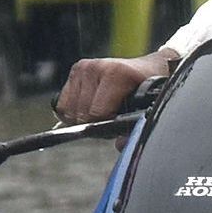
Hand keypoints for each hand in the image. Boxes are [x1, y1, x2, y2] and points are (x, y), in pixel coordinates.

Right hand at [56, 50, 175, 121]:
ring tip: (102, 112)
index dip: (106, 126)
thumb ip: (135, 130)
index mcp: (117, 73)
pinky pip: (62, 104)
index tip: (118, 123)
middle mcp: (96, 67)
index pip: (97, 112)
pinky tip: (90, 108)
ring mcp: (83, 68)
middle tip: (111, 119)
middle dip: (95, 124)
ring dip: (83, 118)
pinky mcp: (74, 71)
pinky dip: (73, 112)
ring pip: (69, 111)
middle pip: (82, 114)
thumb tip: (121, 145)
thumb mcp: (149, 109)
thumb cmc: (149, 91)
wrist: (148, 69)